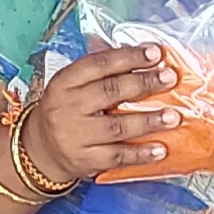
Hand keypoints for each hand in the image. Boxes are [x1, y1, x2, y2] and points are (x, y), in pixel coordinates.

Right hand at [24, 45, 179, 184]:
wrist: (40, 150)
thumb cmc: (64, 111)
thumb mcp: (71, 85)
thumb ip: (100, 71)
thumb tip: (141, 54)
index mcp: (64, 82)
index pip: (98, 65)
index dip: (129, 57)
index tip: (155, 53)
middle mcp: (67, 107)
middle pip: (110, 92)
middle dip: (144, 83)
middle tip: (170, 78)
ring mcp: (76, 136)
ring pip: (117, 126)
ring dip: (148, 121)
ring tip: (173, 116)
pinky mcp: (85, 160)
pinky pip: (117, 157)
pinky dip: (141, 154)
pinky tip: (160, 149)